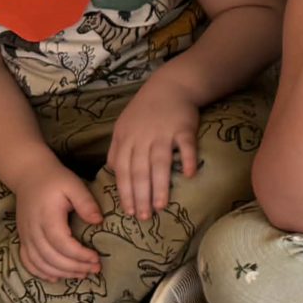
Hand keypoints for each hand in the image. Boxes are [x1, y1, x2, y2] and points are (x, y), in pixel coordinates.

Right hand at [11, 158, 103, 282]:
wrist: (29, 175)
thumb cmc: (55, 179)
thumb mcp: (74, 185)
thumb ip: (86, 203)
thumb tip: (98, 221)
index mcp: (47, 217)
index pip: (62, 244)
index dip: (79, 255)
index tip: (97, 258)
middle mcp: (33, 229)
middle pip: (51, 258)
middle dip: (74, 267)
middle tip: (95, 269)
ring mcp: (25, 235)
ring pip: (39, 263)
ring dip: (61, 273)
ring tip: (81, 274)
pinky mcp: (23, 238)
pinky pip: (28, 261)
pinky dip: (40, 272)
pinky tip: (56, 278)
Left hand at [106, 73, 200, 219]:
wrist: (170, 86)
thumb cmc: (145, 111)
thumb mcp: (124, 127)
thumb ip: (118, 150)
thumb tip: (114, 174)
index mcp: (125, 139)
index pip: (123, 170)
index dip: (125, 192)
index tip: (128, 212)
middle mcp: (142, 137)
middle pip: (139, 171)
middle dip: (140, 196)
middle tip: (143, 217)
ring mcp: (163, 132)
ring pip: (159, 163)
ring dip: (159, 185)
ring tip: (160, 206)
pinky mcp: (183, 128)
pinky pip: (186, 146)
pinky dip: (188, 159)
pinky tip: (189, 176)